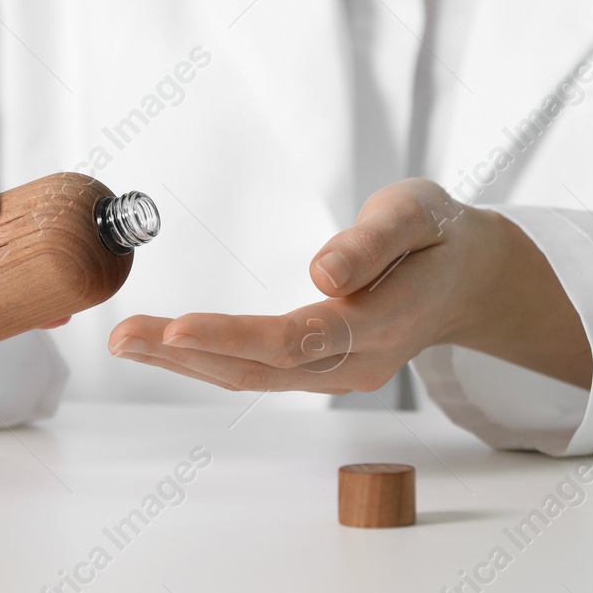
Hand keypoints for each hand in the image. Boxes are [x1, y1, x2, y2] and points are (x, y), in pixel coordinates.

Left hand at [107, 178, 590, 394]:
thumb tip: (322, 273)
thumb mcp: (418, 215)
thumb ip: (373, 242)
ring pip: (254, 377)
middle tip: (121, 336)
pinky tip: (166, 347)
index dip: (232, 336)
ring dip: (185, 363)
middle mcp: (359, 362)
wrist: (471, 276)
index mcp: (384, 322)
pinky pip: (260, 372)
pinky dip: (207, 361)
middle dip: (185, 354)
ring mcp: (341, 374)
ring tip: (125, 341)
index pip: (298, 338)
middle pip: (263, 367)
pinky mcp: (324, 370)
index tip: (174, 327)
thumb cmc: (439, 235)